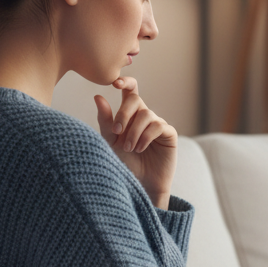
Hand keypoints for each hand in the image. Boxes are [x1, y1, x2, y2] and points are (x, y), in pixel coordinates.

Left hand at [94, 77, 176, 208]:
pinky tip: (140, 148)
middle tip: (116, 132)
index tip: (115, 83)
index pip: (130, 91)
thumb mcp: (110, 141)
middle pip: (135, 100)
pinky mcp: (170, 135)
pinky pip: (158, 126)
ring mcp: (158, 124)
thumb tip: (98, 96)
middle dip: (123, 114)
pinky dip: (146, 136)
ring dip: (134, 131)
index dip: (126, 82)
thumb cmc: (124, 163)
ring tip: (129, 148)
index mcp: (130, 114)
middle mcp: (145, 116)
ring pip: (146, 114)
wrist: (139, 184)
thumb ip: (105, 120)